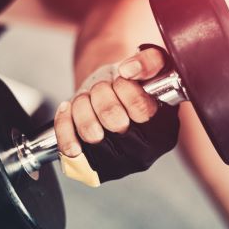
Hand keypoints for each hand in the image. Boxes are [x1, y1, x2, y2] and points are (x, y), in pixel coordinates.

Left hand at [54, 45, 179, 181]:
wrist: (111, 98)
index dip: (124, 86)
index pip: (141, 108)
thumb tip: (130, 70)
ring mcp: (117, 165)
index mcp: (164, 133)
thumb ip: (151, 60)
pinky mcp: (90, 168)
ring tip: (89, 98)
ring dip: (83, 105)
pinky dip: (64, 121)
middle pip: (113, 119)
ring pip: (90, 132)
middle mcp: (144, 154)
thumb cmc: (133, 85)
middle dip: (102, 92)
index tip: (121, 77)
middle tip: (103, 87)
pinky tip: (70, 109)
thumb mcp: (151, 64)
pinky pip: (69, 147)